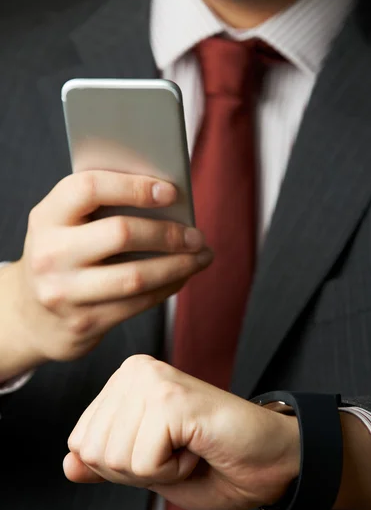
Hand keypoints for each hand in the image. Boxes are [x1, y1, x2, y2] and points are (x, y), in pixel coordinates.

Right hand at [0, 171, 211, 378]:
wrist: (29, 316)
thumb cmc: (62, 256)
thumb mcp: (64, 225)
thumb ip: (101, 208)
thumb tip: (167, 198)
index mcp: (46, 217)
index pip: (89, 188)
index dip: (134, 187)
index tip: (171, 191)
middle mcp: (50, 254)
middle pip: (121, 234)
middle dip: (169, 233)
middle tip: (197, 235)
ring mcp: (65, 293)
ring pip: (136, 276)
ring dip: (179, 265)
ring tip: (202, 256)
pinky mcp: (85, 323)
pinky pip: (138, 303)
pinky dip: (168, 287)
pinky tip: (182, 276)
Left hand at [64, 355, 299, 509]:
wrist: (269, 461)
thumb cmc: (213, 461)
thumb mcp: (147, 469)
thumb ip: (105, 464)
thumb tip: (67, 464)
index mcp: (124, 381)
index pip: (80, 442)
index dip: (121, 466)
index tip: (162, 450)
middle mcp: (134, 371)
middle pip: (93, 451)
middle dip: (135, 469)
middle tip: (179, 450)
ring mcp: (153, 380)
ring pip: (114, 457)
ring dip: (156, 470)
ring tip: (189, 446)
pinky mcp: (172, 397)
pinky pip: (143, 462)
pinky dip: (172, 471)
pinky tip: (197, 446)